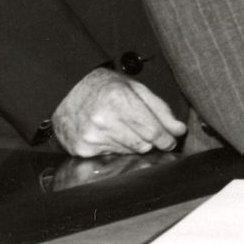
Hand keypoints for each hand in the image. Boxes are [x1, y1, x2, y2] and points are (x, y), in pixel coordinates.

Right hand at [51, 67, 185, 157]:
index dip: (165, 138)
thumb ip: (159, 109)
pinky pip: (112, 156)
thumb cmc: (102, 87)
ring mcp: (91, 136)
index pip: (152, 131)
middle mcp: (103, 119)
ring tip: (121, 127)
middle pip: (143, 144)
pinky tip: (108, 134)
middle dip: (150, 140)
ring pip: (129, 152)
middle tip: (144, 130)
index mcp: (118, 99)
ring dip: (132, 143)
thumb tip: (179, 130)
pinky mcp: (82, 149)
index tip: (169, 140)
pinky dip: (115, 148)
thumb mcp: (134, 88)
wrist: (64, 91)